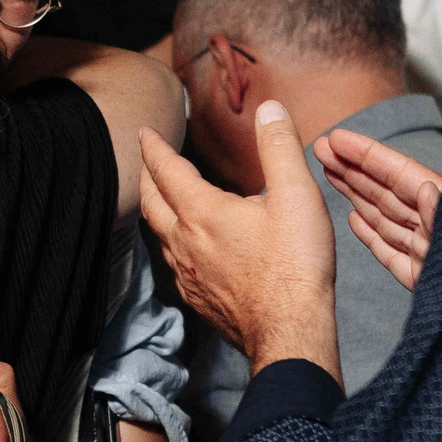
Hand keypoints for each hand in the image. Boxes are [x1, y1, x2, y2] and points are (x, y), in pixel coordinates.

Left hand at [139, 100, 340, 380]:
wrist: (289, 332)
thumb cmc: (295, 266)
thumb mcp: (296, 195)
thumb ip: (280, 148)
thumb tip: (269, 108)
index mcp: (202, 212)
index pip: (167, 170)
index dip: (154, 148)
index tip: (145, 132)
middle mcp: (184, 243)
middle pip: (152, 202)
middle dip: (147, 176)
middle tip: (147, 161)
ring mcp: (187, 275)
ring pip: (160, 235)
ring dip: (157, 211)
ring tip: (163, 200)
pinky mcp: (198, 300)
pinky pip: (174, 265)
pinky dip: (172, 244)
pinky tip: (186, 249)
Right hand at [316, 129, 441, 290]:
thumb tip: (427, 190)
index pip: (399, 174)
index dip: (367, 155)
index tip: (337, 140)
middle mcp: (434, 226)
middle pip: (387, 191)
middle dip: (355, 169)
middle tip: (322, 150)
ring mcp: (426, 251)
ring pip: (385, 217)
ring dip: (357, 195)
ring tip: (331, 175)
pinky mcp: (421, 277)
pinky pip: (391, 251)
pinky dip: (371, 234)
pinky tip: (355, 219)